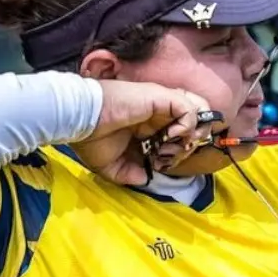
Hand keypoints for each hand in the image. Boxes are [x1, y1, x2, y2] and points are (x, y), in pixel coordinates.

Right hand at [71, 80, 214, 185]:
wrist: (81, 120)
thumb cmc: (91, 139)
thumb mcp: (111, 165)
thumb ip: (129, 174)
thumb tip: (145, 178)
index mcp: (146, 126)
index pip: (176, 136)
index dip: (176, 153)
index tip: (161, 164)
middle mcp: (157, 114)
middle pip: (191, 125)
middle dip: (188, 145)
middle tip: (171, 156)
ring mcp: (161, 104)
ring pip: (196, 113)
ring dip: (191, 134)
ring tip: (174, 146)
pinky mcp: (162, 98)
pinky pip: (189, 110)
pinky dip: (187, 126)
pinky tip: (170, 137)